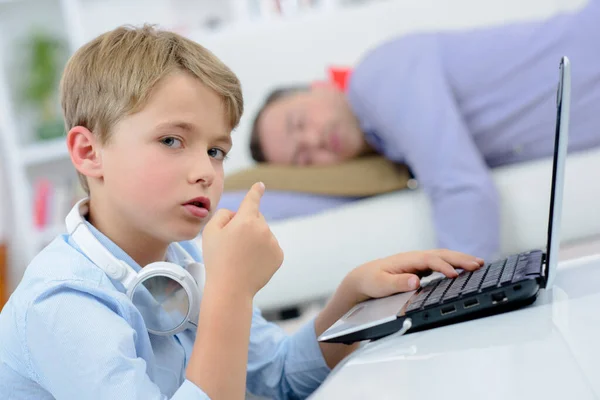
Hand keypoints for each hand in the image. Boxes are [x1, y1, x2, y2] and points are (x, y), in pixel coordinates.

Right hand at [202, 182, 283, 296]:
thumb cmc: (217, 259)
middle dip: (246, 225)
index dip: (255, 191)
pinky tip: (251, 263)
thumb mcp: (210, 232)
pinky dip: (262, 252)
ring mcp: (273, 242)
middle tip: (232, 244)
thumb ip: (223, 215)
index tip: (260, 185)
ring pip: (263, 234)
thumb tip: (236, 214)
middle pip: (256, 219)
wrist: (231, 289)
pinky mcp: (279, 256)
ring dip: (254, 239)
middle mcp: (263, 228)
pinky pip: (270, 247)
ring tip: (240, 257)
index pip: (252, 200)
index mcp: (246, 220)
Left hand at [344, 249, 483, 303]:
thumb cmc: (370, 281)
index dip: (443, 266)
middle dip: (460, 259)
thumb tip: (415, 281)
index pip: (429, 260)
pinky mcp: (420, 268)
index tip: (455, 274)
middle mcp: (414, 258)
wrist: (363, 278)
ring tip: (479, 264)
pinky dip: (454, 265)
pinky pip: (440, 264)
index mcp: (406, 259)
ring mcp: (418, 262)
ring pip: (443, 257)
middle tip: (478, 265)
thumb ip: (397, 283)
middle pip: (441, 255)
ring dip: (460, 260)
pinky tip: (465, 269)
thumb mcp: (380, 284)